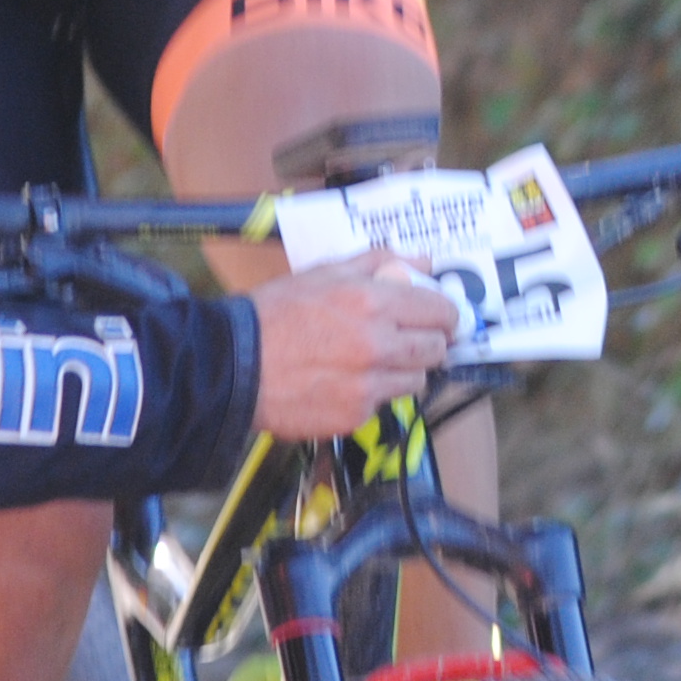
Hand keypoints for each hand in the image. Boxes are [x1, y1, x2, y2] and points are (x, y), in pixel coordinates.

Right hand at [248, 250, 462, 439]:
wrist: (234, 367)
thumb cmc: (276, 313)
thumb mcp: (326, 272)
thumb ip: (381, 263)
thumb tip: (425, 262)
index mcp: (372, 302)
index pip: (440, 312)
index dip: (447, 315)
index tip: (444, 318)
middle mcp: (377, 346)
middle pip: (436, 350)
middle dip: (432, 343)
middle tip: (414, 340)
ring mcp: (367, 386)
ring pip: (416, 382)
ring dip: (405, 371)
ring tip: (374, 362)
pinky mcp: (353, 417)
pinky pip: (382, 406)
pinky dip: (373, 395)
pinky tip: (346, 383)